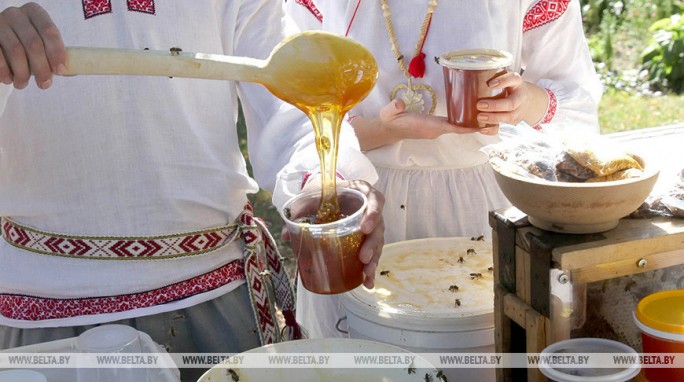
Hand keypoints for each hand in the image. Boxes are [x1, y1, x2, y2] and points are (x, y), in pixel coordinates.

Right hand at [0, 3, 65, 88]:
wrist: (0, 46)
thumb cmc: (27, 47)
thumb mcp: (43, 48)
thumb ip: (57, 57)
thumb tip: (74, 70)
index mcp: (36, 13)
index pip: (50, 31)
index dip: (57, 52)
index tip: (60, 71)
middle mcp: (16, 14)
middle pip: (34, 43)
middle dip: (41, 68)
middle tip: (45, 84)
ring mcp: (0, 22)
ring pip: (16, 51)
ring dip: (22, 73)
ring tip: (23, 85)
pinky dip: (5, 71)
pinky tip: (9, 80)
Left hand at [281, 179, 385, 288]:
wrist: (322, 194)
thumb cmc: (320, 192)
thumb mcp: (309, 196)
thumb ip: (299, 211)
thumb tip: (286, 235)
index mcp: (360, 193)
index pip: (375, 200)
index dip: (374, 213)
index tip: (365, 227)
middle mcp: (368, 209)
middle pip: (378, 226)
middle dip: (372, 244)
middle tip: (363, 257)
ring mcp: (369, 225)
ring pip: (377, 243)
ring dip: (373, 260)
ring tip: (366, 274)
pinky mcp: (365, 240)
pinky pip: (371, 254)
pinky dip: (369, 269)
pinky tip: (367, 282)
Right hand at [353, 98, 497, 150]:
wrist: (387, 129)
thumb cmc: (390, 120)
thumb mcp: (389, 112)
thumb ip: (394, 107)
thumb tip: (399, 103)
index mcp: (427, 126)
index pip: (450, 127)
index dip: (466, 126)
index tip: (482, 124)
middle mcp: (435, 130)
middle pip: (459, 128)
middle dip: (475, 124)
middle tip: (494, 117)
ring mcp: (435, 130)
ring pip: (457, 127)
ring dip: (471, 123)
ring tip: (489, 115)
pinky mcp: (434, 127)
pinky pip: (452, 125)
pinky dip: (463, 121)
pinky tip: (472, 113)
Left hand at [476, 71, 548, 125]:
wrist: (524, 98)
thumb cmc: (508, 85)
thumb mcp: (504, 76)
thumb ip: (493, 74)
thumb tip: (471, 73)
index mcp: (517, 82)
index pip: (513, 79)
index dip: (502, 81)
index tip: (489, 84)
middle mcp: (520, 97)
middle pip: (511, 104)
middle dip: (495, 106)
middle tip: (479, 104)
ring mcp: (518, 111)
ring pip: (508, 117)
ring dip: (493, 118)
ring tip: (479, 117)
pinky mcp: (512, 121)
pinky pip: (503, 128)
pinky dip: (492, 130)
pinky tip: (482, 129)